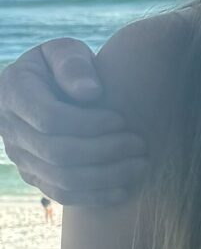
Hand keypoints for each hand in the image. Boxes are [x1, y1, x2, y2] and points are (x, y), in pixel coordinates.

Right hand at [0, 39, 147, 202]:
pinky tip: (124, 189)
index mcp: (14, 93)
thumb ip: (73, 64)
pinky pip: (62, 194)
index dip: (89, 124)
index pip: (50, 119)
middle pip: (58, 153)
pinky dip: (95, 196)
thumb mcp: (63, 51)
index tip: (121, 119)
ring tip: (140, 165)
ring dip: (106, 176)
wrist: (45, 91)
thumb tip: (90, 93)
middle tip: (140, 144)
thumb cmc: (61, 68)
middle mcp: (10, 129)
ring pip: (62, 178)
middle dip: (105, 151)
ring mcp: (20, 157)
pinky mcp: (35, 176)